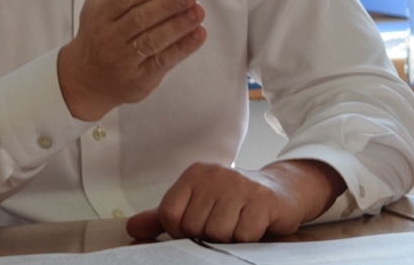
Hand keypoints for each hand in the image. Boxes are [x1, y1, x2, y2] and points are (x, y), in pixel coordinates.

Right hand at [57, 0, 206, 121]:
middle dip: (167, 5)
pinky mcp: (138, 81)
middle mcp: (109, 37)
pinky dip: (181, 49)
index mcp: (101, 12)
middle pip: (140, 19)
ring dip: (178, 27)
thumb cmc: (98, 29)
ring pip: (152, 42)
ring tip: (199, 11)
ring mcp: (123, 61)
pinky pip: (161, 64)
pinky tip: (198, 35)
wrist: (85, 80)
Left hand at [125, 160, 346, 242]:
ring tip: (239, 223)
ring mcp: (240, 185)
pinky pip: (243, 235)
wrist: (282, 192)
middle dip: (208, 236)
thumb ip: (164, 218)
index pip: (169, 215)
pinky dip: (248, 238)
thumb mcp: (198, 204)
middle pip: (194, 228)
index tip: (196, 229)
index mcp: (195, 174)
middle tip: (225, 224)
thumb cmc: (235, 202)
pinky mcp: (262, 199)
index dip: (180, 232)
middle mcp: (215, 174)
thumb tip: (131, 229)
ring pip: (218, 234)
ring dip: (230, 238)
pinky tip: (254, 224)